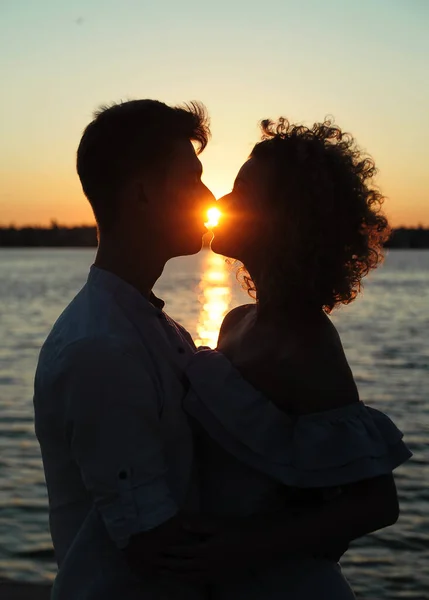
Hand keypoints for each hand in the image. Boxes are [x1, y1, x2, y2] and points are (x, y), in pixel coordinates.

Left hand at [154, 515, 278, 582]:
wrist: (258, 543)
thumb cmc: (238, 529)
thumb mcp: (219, 524)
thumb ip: (199, 525)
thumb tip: (182, 524)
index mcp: (205, 550)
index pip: (183, 552)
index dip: (170, 551)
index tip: (158, 550)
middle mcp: (207, 564)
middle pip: (183, 567)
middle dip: (168, 566)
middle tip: (155, 565)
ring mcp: (214, 572)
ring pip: (191, 577)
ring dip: (176, 576)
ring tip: (164, 575)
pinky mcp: (221, 576)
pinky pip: (202, 581)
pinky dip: (191, 581)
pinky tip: (187, 579)